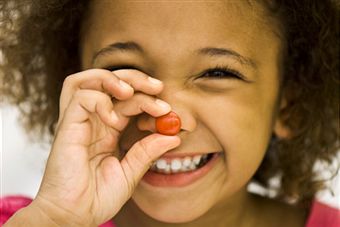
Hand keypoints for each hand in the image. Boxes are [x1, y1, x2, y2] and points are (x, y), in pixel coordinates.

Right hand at [30, 69, 180, 225]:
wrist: (73, 216)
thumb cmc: (97, 197)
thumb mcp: (131, 173)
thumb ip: (148, 152)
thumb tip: (173, 136)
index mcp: (109, 129)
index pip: (129, 100)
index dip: (148, 99)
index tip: (167, 109)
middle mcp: (94, 121)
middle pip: (111, 82)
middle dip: (136, 79)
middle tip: (157, 87)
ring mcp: (79, 121)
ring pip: (90, 80)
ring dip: (114, 80)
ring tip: (132, 92)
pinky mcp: (67, 126)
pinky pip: (81, 98)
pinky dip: (101, 101)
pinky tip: (114, 120)